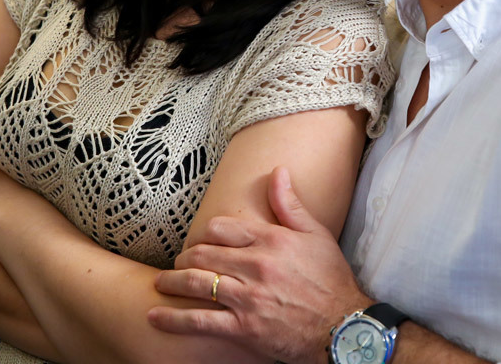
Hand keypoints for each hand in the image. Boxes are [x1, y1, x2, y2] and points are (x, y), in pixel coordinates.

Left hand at [148, 167, 367, 363]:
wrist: (344, 327)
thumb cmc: (332, 280)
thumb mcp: (317, 235)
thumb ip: (290, 204)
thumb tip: (277, 171)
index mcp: (271, 240)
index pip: (222, 228)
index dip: (205, 234)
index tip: (200, 241)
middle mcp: (256, 265)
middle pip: (203, 255)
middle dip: (184, 258)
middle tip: (176, 263)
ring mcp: (248, 298)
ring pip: (196, 284)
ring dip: (172, 283)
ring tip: (160, 283)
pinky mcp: (244, 328)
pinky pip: (200, 321)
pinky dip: (174, 319)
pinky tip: (156, 315)